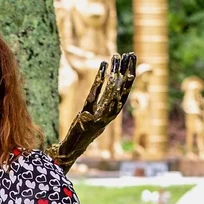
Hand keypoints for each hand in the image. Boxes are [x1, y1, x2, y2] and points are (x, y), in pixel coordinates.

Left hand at [50, 52, 136, 168]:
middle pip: (121, 88)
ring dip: (115, 71)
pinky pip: (95, 94)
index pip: (124, 92)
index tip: (132, 61)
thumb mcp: (93, 119)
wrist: (72, 150)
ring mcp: (100, 114)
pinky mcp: (89, 116)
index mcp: (111, 113)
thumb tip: (104, 96)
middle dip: (126, 70)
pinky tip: (103, 65)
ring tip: (117, 55)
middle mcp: (109, 113)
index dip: (129, 76)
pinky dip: (100, 79)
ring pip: (112, 89)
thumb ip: (100, 108)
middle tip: (130, 53)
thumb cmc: (81, 134)